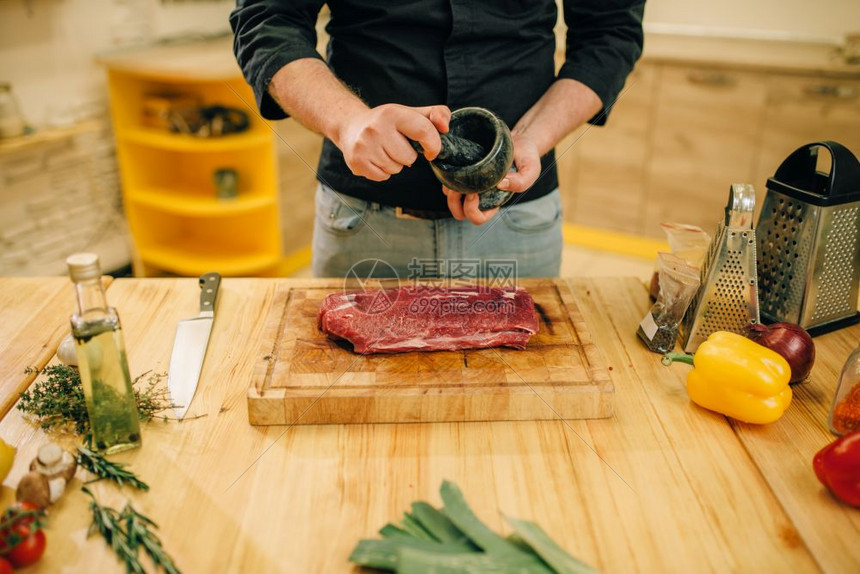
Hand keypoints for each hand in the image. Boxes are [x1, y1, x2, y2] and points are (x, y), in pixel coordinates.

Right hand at [336, 103, 450, 180]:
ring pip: (396, 168)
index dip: (434, 145)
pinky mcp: (357, 162)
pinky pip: (383, 177)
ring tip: (384, 151)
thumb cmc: (387, 122)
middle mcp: (376, 128)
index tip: (431, 150)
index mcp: (392, 113)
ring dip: (395, 163)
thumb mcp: (411, 113)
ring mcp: (364, 146)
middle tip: (396, 145)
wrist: (350, 125)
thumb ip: (436, 115)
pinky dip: (383, 171)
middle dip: (407, 155)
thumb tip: (445, 127)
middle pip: (409, 158)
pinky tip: (375, 158)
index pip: (424, 131)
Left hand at [443, 133, 541, 224]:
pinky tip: (455, 166)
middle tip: (459, 186)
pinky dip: (447, 178)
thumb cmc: (526, 158)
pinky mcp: (464, 172)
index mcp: (493, 202)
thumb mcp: (530, 170)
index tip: (475, 192)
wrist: (519, 141)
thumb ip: (521, 182)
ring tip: (456, 175)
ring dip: (449, 190)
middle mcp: (480, 197)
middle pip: (459, 213)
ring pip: (450, 199)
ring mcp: (470, 185)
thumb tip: (500, 184)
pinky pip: (448, 182)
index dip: (472, 210)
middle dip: (455, 203)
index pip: (477, 218)